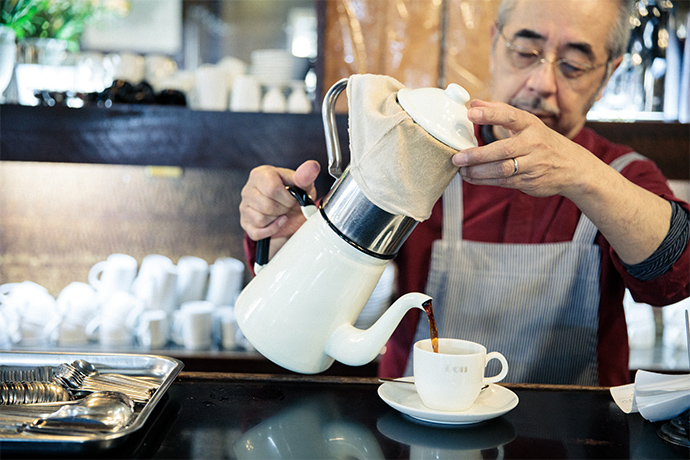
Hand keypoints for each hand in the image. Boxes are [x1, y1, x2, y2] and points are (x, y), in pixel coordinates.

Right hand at [239, 160, 319, 241]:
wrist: (293, 212)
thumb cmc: (295, 195)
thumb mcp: (304, 185)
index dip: (287, 198)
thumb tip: (312, 166)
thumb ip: (306, 176)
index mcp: (261, 174)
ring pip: (260, 219)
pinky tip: (279, 222)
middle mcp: (248, 189)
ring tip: (283, 211)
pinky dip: (272, 229)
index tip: (294, 197)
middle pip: (266, 205)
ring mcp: (244, 207)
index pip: (271, 189)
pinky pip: (257, 232)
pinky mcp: (245, 223)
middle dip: (284, 209)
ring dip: (277, 219)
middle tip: (289, 205)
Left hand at [452, 100, 596, 198]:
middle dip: (477, 155)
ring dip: (478, 171)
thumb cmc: (542, 141)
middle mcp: (533, 144)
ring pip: (502, 169)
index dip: (490, 114)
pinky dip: (484, 180)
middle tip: (457, 156)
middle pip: (503, 150)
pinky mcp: (530, 181)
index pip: (510, 116)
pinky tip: (470, 177)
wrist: (572, 167)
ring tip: (461, 169)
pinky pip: (504, 182)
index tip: (471, 113)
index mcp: (531, 125)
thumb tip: (473, 102)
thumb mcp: (526, 123)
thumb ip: (499, 111)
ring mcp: (533, 165)